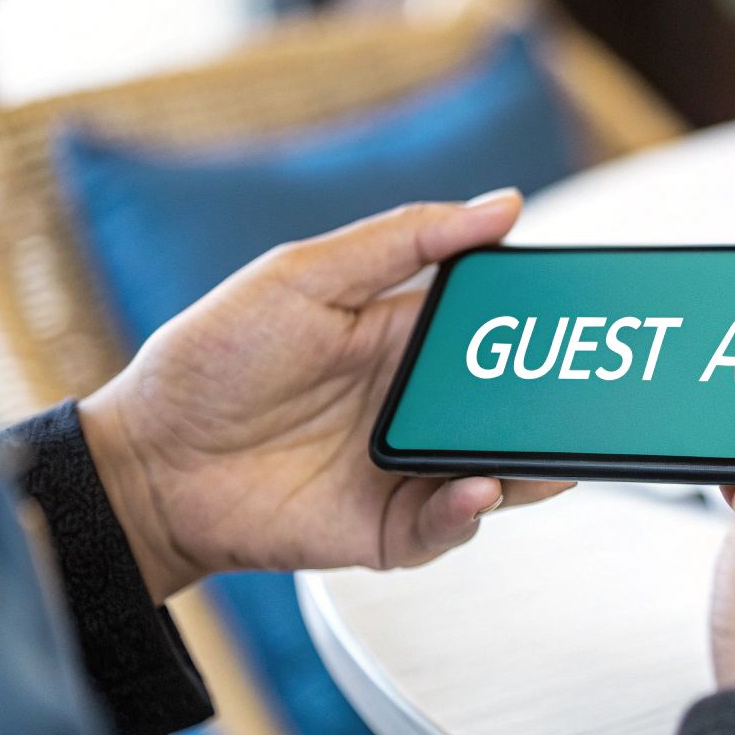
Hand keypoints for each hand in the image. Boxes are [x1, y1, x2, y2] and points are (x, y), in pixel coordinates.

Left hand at [79, 191, 571, 600]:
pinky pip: (446, 525)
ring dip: (531, 464)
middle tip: (588, 395)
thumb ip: (406, 239)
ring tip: (552, 456)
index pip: (494, 328)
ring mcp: (405, 470)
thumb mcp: (304, 276)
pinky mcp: (385, 529)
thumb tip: (502, 205)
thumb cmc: (209, 361)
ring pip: (497, 469)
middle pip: (508, 406)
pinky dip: (469, 511)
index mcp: (402, 337)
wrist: (145, 463)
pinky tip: (476, 488)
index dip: (538, 322)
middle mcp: (414, 407)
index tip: (578, 309)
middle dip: (554, 403)